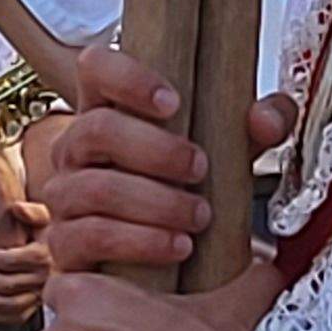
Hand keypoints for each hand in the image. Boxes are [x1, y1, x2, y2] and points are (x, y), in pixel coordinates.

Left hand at [0, 183, 52, 323]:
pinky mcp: (35, 306)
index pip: (7, 261)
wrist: (63, 250)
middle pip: (5, 284)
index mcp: (42, 257)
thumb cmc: (48, 232)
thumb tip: (17, 208)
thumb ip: (31, 211)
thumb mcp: (43, 216)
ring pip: (10, 306)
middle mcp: (43, 278)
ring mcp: (39, 294)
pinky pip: (15, 317)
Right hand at [35, 47, 292, 276]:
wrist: (168, 263)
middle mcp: (77, 148)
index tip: (173, 102)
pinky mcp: (65, 244)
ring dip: (157, 202)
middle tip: (200, 168)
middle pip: (96, 129)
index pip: (95, 68)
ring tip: (199, 216)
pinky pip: (90, 236)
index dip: (128, 78)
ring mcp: (64, 195)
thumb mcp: (229, 151)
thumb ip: (259, 126)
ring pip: (95, 187)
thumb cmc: (187, 188)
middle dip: (156, 149)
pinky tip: (176, 245)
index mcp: (108, 110)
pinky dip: (141, 241)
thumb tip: (267, 119)